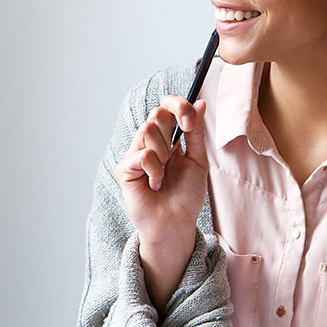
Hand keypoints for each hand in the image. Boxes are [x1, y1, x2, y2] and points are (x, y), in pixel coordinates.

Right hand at [116, 96, 209, 304]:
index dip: (178, 106)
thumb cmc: (186, 195)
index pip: (167, 107)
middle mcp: (150, 143)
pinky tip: (156, 184)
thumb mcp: (197, 160)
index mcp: (168, 138)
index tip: (190, 122)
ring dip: (164, 153)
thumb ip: (196, 133)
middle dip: (172, 128)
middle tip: (178, 151)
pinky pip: (141, 155)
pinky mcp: (125, 170)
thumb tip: (201, 103)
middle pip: (156, 114)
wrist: (176, 223)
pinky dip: (154, 169)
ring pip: (147, 130)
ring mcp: (135, 154)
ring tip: (165, 174)